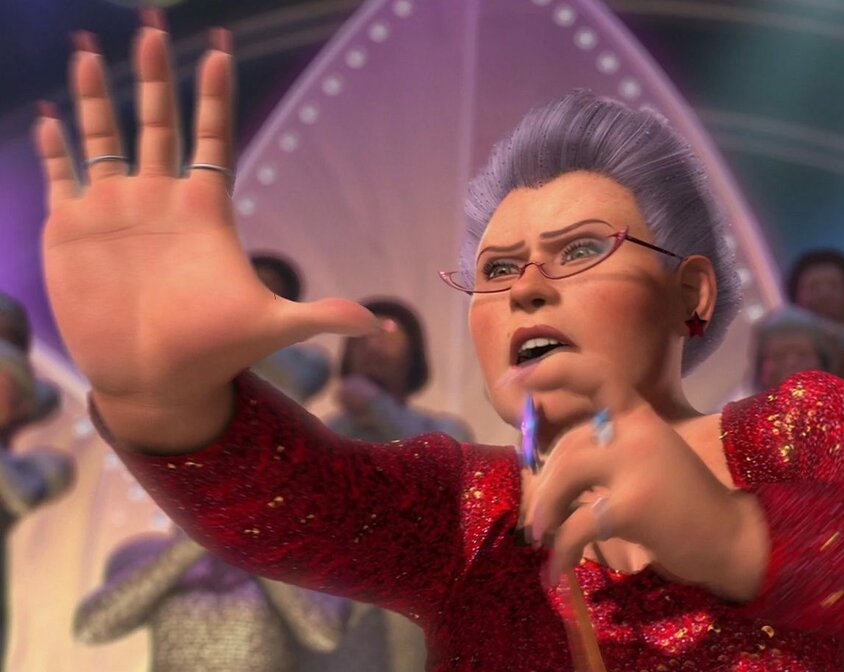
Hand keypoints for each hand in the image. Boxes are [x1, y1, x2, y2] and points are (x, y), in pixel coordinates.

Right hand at [34, 23, 375, 443]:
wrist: (157, 384)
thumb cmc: (214, 353)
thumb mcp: (270, 328)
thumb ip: (320, 317)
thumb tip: (380, 323)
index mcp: (205, 209)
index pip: (211, 137)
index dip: (214, 95)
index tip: (220, 49)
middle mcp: (159, 200)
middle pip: (157, 122)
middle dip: (152, 75)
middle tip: (150, 25)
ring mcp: (113, 211)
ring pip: (105, 137)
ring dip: (97, 95)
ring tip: (91, 50)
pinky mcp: (71, 231)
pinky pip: (62, 174)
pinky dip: (54, 145)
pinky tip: (48, 113)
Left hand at [521, 353, 766, 599]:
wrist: (728, 536)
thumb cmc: (679, 502)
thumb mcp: (643, 458)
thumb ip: (601, 449)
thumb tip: (540, 461)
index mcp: (639, 415)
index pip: (594, 373)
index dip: (551, 370)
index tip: (513, 378)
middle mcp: (638, 430)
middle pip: (568, 445)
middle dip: (544, 484)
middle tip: (539, 519)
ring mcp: (638, 464)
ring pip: (566, 475)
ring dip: (545, 512)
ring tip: (542, 539)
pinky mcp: (635, 503)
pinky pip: (577, 524)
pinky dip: (560, 551)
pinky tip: (555, 572)